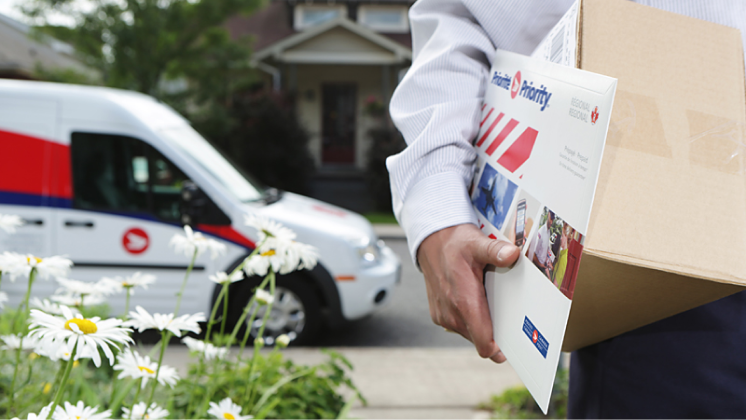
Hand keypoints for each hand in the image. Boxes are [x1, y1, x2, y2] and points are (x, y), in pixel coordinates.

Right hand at [417, 224, 519, 362]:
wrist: (430, 242)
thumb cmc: (455, 243)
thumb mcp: (477, 243)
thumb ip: (495, 251)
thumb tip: (512, 254)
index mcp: (464, 302)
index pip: (484, 343)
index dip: (500, 349)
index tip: (513, 343)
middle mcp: (452, 314)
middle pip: (481, 340)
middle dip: (495, 332)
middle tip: (508, 314)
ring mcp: (443, 316)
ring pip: (471, 334)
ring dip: (482, 324)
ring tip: (489, 303)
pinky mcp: (439, 315)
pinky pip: (461, 326)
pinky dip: (470, 319)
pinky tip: (475, 299)